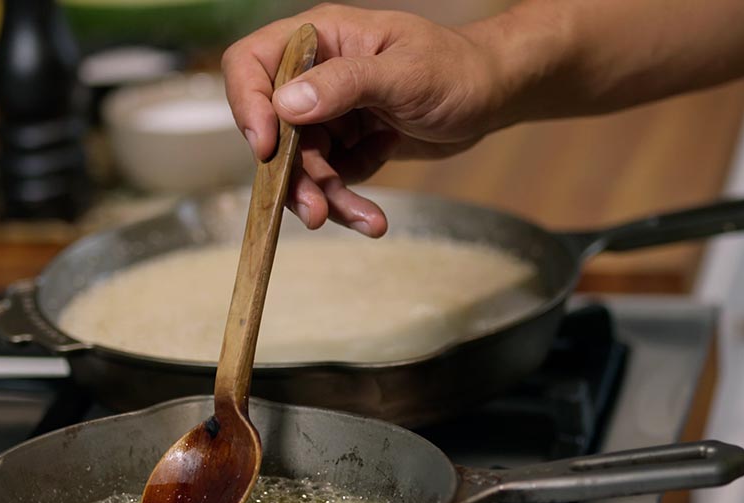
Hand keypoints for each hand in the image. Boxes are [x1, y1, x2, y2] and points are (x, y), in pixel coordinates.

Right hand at [222, 4, 505, 235]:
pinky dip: (348, 203)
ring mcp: (330, 113)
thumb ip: (346, 84)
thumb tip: (287, 104)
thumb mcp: (406, 75)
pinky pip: (331, 180)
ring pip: (301, 165)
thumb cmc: (457, 69)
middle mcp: (315, 75)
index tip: (266, 148)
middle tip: (316, 211)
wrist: (495, 96)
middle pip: (274, 129)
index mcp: (321, 39)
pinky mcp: (347, 144)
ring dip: (326, 198)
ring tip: (364, 221)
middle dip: (293, 175)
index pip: (251, 63)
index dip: (248, 105)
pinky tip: (373, 218)